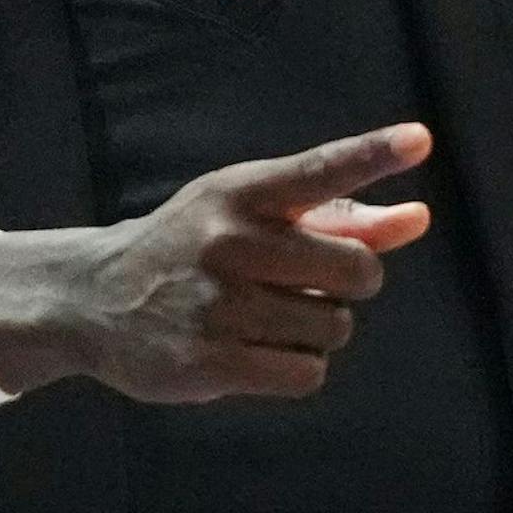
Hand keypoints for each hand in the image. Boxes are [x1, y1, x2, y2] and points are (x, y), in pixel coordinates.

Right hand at [0, 124, 432, 400]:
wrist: (92, 298)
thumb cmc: (190, 249)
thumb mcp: (245, 216)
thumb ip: (335, 218)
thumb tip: (416, 220)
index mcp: (238, 194)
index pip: (317, 170)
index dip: (371, 155)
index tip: (419, 139)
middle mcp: (229, 242)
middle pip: (355, 270)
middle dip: (348, 284)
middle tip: (307, 284)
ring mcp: (219, 303)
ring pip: (335, 328)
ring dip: (316, 330)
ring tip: (262, 317)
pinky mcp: (213, 359)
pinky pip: (308, 373)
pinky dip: (295, 367)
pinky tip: (253, 350)